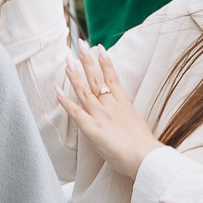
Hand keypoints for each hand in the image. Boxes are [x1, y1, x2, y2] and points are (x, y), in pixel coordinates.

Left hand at [57, 44, 162, 177]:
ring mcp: (101, 116)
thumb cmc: (145, 148)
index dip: (105, 63)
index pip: (113, 79)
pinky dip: (65, 102)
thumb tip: (126, 118)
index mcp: (124, 105)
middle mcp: (111, 106)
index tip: (100, 48)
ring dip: (74, 75)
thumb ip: (129, 118)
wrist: (145, 158)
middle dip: (88, 60)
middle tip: (80, 44)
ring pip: (84, 91)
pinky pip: (75, 113)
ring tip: (67, 60)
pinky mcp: (92, 129)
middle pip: (97, 79)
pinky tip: (57, 91)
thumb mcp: (139, 126)